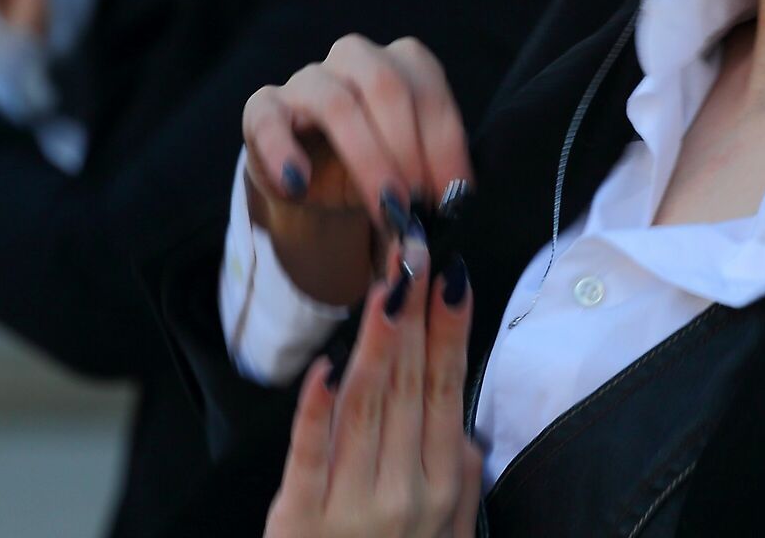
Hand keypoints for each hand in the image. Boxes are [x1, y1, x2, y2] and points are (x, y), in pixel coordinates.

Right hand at [243, 36, 471, 306]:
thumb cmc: (373, 167)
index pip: (429, 92)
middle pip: (385, 85)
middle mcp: (355, 59)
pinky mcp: (263, 108)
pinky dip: (283, 151)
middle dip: (408, 150)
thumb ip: (430, 185)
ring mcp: (306, 80)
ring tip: (384, 207)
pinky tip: (299, 184)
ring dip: (366, 158)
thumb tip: (448, 219)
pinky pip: (267, 119)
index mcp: (401, 63)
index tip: (453, 198)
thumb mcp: (409, 173)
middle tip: (417, 204)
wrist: (312, 179)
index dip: (445, 147)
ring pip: (335, 101)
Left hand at [266, 264, 481, 537]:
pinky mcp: (298, 522)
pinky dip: (316, 411)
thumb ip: (462, 483)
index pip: (447, 392)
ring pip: (367, 409)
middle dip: (413, 316)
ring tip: (384, 288)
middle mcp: (405, 494)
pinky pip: (309, 457)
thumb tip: (466, 427)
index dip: (450, 332)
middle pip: (410, 388)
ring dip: (375, 343)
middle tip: (414, 253)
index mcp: (441, 489)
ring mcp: (352, 508)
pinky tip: (324, 368)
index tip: (453, 276)